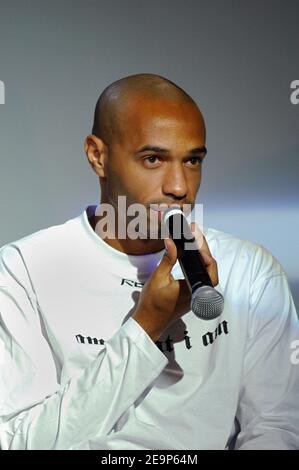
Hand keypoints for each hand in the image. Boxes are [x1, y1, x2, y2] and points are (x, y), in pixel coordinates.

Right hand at [132, 223, 218, 341]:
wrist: (148, 322)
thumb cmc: (152, 304)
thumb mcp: (158, 278)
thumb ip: (168, 259)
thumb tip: (171, 242)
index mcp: (193, 289)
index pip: (209, 270)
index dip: (206, 253)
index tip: (197, 239)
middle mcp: (198, 293)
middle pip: (209, 268)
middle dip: (203, 249)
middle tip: (194, 232)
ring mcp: (195, 294)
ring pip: (205, 272)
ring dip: (200, 255)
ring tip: (193, 239)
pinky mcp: (191, 294)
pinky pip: (198, 276)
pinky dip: (196, 263)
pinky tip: (190, 253)